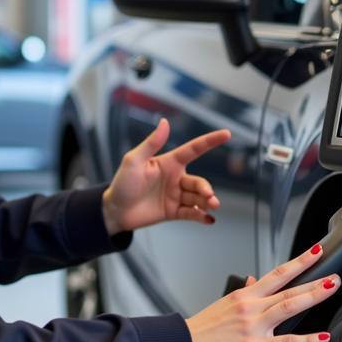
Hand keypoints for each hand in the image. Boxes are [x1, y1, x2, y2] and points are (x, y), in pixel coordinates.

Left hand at [101, 117, 230, 235]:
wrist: (114, 211)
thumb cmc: (122, 183)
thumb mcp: (134, 160)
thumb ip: (151, 142)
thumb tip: (164, 121)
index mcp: (169, 163)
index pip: (194, 149)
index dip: (210, 141)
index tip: (226, 133)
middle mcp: (175, 178)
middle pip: (198, 181)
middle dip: (206, 188)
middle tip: (208, 196)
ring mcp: (175, 196)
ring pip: (198, 198)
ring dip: (207, 202)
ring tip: (211, 206)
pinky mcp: (173, 212)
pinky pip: (192, 213)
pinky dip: (202, 216)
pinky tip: (209, 219)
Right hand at [186, 245, 338, 341]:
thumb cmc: (203, 330)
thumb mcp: (224, 304)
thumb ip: (244, 293)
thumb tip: (254, 280)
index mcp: (245, 295)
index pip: (278, 273)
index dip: (299, 262)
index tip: (315, 252)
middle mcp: (252, 306)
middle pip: (288, 287)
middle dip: (314, 278)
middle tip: (334, 273)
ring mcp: (254, 326)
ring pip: (289, 306)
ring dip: (313, 296)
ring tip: (331, 289)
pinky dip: (307, 340)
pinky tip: (322, 337)